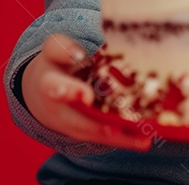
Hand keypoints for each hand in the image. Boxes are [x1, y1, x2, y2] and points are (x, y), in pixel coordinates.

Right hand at [22, 34, 150, 151]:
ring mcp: (74, 126)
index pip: (54, 87)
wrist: (43, 93)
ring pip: (96, 135)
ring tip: (142, 140)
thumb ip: (64, 49)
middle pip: (77, 122)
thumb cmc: (55, 65)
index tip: (86, 95)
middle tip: (115, 129)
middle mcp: (60, 112)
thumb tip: (82, 54)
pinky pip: (106, 138)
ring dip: (119, 139)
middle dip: (96, 126)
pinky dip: (125, 140)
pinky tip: (145, 140)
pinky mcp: (87, 133)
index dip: (69, 91)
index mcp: (49, 84)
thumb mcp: (54, 50)